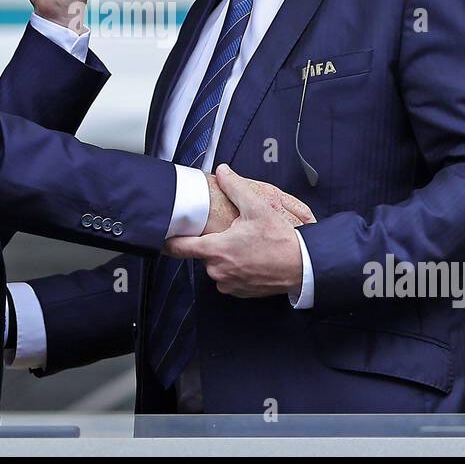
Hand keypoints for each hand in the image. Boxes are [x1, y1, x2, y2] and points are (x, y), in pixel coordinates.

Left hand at [166, 165, 315, 297]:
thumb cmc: (281, 240)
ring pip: (216, 265)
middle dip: (213, 242)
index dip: (168, 240)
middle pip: (202, 253)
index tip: (161, 236)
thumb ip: (235, 188)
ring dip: (225, 255)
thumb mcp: (257, 208)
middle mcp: (218, 271)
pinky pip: (228, 277)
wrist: (303, 266)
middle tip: (232, 232)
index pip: (180, 248)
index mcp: (217, 250)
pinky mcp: (239, 292)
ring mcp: (229, 284)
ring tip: (245, 245)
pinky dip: (235, 268)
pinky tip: (251, 257)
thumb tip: (223, 171)